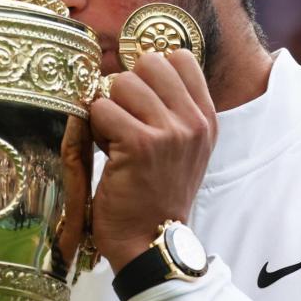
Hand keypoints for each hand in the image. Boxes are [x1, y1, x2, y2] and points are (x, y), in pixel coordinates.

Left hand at [89, 50, 216, 271]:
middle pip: (148, 63)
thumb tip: (140, 67)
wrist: (151, 242)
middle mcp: (193, 122)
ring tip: (115, 139)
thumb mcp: (183, 149)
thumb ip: (173, 109)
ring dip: (108, 109)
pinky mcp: (139, 144)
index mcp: (206, 118)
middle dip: (126, 87)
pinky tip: (106, 152)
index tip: (141, 101)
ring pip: (122, 83)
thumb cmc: (157, 195)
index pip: (179, 57)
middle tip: (124, 121)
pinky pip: (102, 109)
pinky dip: (95, 129)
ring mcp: (169, 132)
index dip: (150, 73)